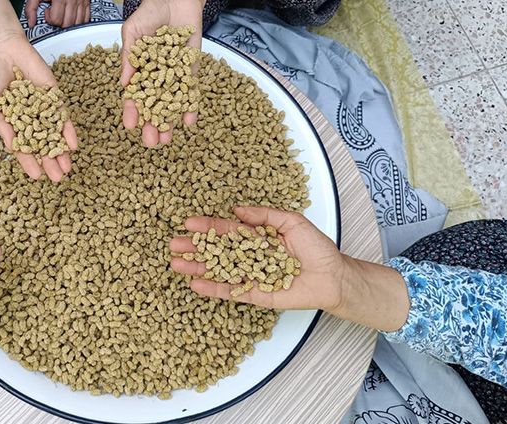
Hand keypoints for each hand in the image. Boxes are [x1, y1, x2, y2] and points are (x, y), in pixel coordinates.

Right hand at [0, 0, 78, 181]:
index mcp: (12, 123)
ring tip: (67, 167)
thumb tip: (13, 145)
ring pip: (54, 134)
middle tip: (58, 178)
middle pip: (42, 144)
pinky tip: (72, 145)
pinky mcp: (53, 96)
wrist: (0, 48)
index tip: (37, 177)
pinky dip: (67, 130)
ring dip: (61, 151)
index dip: (29, 162)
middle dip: (50, 161)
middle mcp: (29, 119)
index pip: (23, 147)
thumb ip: (0, 124)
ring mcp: (43, 108)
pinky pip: (62, 115)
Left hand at [25, 0, 89, 28]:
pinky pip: (86, 18)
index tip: (47, 11)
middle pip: (68, 23)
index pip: (56, 19)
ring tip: (63, 15)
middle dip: (59, 23)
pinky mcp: (87, 0)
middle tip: (55, 14)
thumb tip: (30, 24)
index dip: (50, 19)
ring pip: (78, 22)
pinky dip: (79, 21)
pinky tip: (71, 16)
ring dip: (69, 23)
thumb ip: (30, 8)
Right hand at [120, 0, 208, 146]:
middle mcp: (155, 77)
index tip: (130, 125)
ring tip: (166, 139)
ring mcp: (173, 76)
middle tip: (150, 143)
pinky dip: (190, 106)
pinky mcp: (189, 70)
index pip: (133, 96)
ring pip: (170, 104)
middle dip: (151, 124)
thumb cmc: (150, 12)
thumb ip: (130, 55)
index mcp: (138, 70)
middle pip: (152, 106)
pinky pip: (190, 91)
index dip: (132, 111)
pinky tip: (190, 121)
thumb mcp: (133, 30)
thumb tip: (125, 83)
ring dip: (168, 121)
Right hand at [170, 206, 409, 331]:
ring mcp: (250, 276)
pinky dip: (213, 288)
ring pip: (218, 271)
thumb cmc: (317, 248)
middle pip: (216, 251)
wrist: (334, 277)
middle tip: (173, 244)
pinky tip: (195, 284)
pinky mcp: (255, 294)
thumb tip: (238, 211)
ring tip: (176, 264)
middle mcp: (249, 256)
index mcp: (256, 237)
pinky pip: (231, 291)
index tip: (188, 223)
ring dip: (197, 268)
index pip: (226, 231)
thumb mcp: (291, 222)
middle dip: (195, 247)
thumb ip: (264, 216)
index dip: (208, 227)